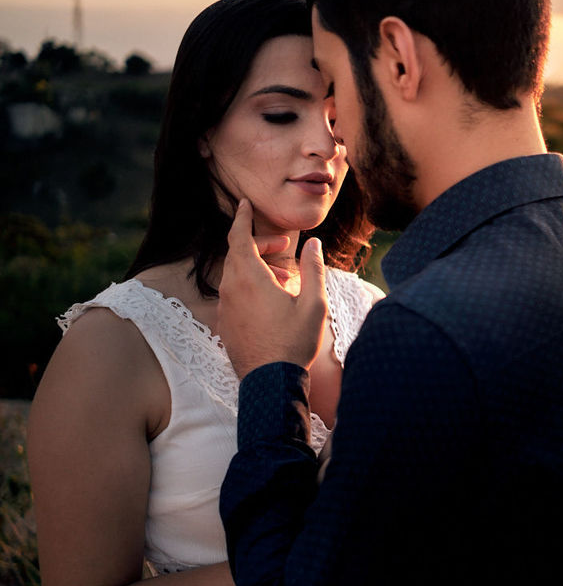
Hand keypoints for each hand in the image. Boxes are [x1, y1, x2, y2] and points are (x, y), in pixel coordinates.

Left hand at [218, 199, 327, 378]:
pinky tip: (273, 301)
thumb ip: (313, 269)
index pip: (238, 236)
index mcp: (250, 278)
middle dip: (259, 243)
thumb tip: (313, 243)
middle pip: (238, 253)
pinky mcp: (225, 324)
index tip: (244, 203)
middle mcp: (231, 289)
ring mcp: (225, 308)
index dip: (242, 217)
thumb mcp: (314, 304)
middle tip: (284, 245)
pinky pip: (234, 294)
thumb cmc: (294, 342)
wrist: (270, 382)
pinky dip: (250, 287)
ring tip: (286, 280)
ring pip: (237, 274)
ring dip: (258, 268)